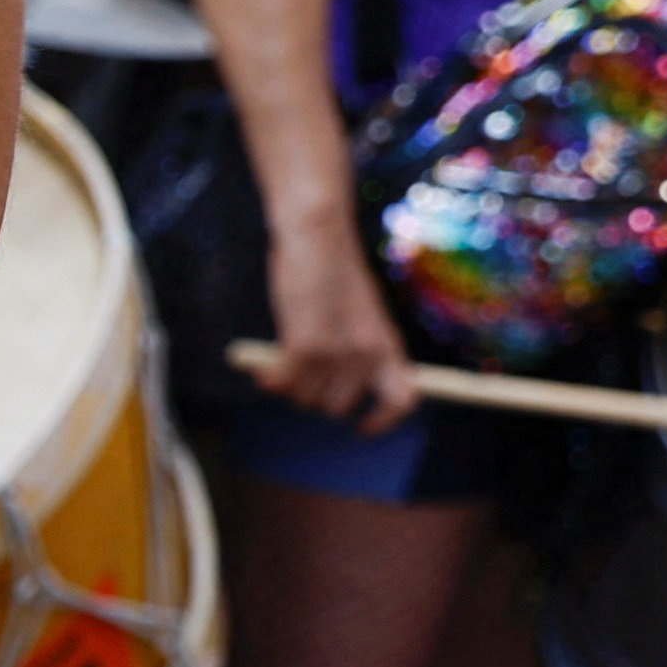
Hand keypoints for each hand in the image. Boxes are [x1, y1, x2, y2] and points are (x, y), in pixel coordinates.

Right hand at [241, 217, 417, 432]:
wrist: (318, 238)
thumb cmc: (332, 271)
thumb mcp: (357, 313)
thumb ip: (354, 348)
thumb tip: (328, 390)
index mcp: (386, 344)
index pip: (403, 400)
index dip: (383, 421)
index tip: (362, 428)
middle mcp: (368, 354)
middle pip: (339, 407)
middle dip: (315, 397)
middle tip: (296, 378)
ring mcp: (338, 353)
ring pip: (308, 398)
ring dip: (290, 387)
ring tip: (279, 365)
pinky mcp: (306, 347)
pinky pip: (286, 383)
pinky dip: (272, 381)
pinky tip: (263, 373)